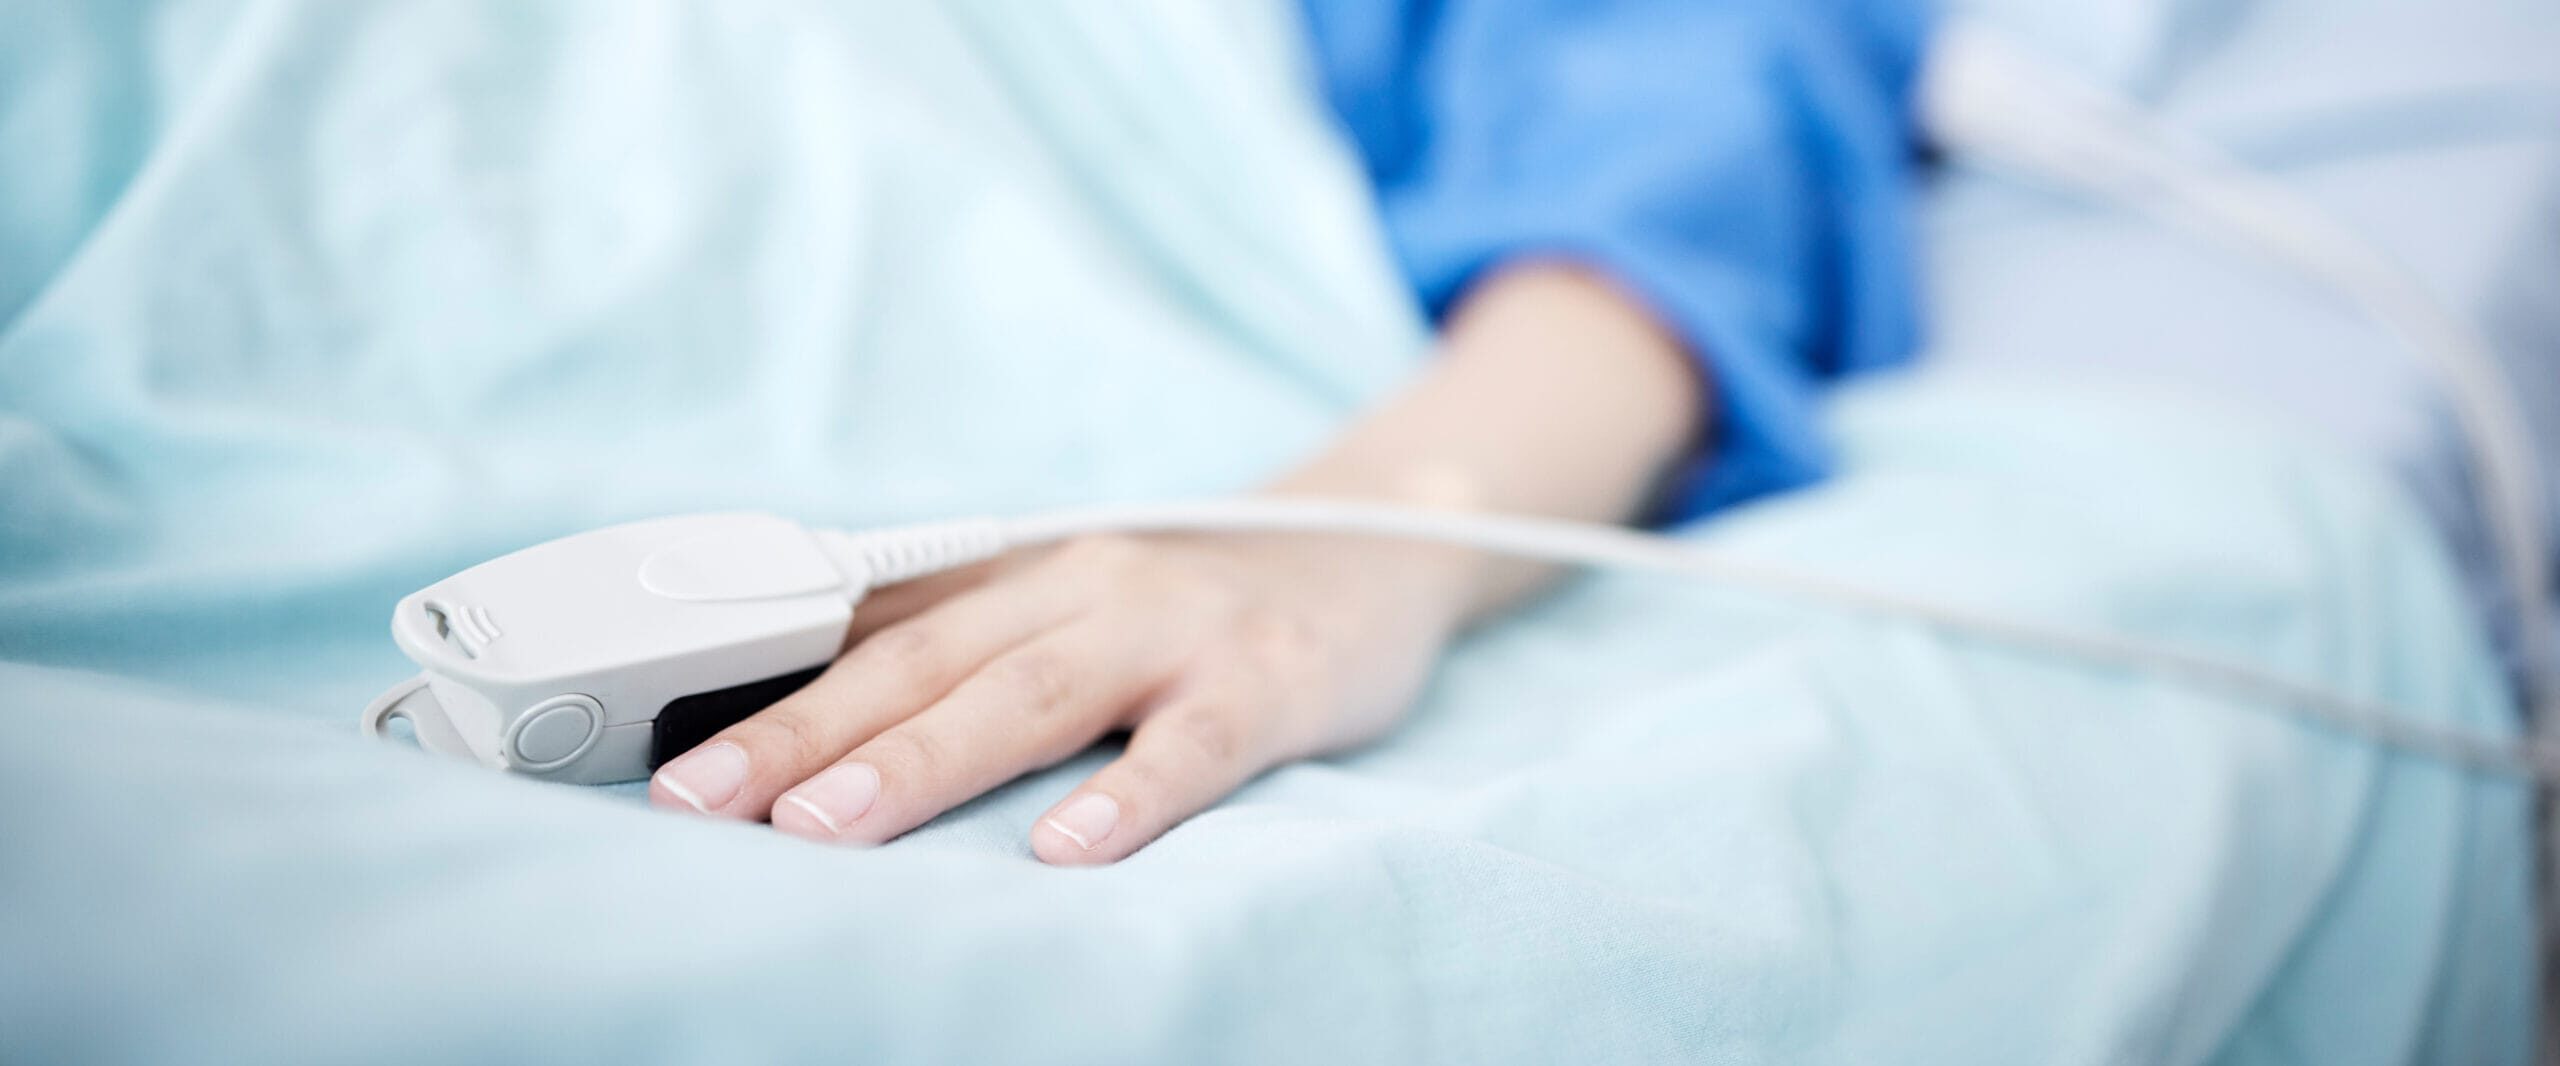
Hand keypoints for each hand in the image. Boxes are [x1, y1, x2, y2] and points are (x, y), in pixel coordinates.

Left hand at [646, 525, 1480, 862]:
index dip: (759, 695)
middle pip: (918, 663)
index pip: (866, 633)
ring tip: (825, 827)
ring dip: (919, 759)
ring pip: (1029, 693)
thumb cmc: (1192, 599)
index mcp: (1014, 576)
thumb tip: (795, 709)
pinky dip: (1131, 789)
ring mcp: (1173, 629)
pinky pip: (1194, 739)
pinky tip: (1073, 845)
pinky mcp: (1270, 678)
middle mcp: (1076, 588)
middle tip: (699, 804)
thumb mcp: (1064, 599)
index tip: (660, 761)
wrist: (1378, 541)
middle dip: (798, 735)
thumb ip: (956, 641)